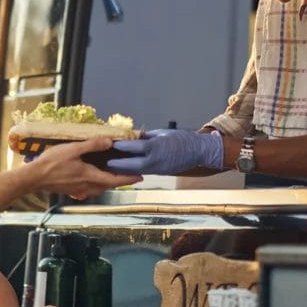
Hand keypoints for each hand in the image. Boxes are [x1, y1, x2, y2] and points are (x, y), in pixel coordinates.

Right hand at [29, 137, 141, 198]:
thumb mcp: (73, 149)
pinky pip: (90, 189)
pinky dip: (97, 184)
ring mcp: (78, 190)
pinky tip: (93, 178)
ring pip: (99, 189)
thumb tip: (109, 141)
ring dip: (108, 183)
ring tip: (113, 175)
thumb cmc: (52, 163)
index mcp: (90, 176)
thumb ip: (91, 145)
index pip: (114, 180)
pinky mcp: (71, 190)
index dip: (128, 178)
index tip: (140, 177)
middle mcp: (86, 186)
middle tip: (129, 175)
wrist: (34, 177)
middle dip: (120, 181)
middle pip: (108, 186)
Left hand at [107, 129, 223, 174]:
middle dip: (119, 165)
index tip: (113, 143)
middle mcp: (158, 160)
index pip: (137, 147)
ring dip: (124, 170)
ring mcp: (160, 168)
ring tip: (112, 168)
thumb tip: (134, 137)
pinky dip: (133, 171)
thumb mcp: (163, 133)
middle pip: (134, 165)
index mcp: (159, 147)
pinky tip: (125, 171)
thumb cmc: (182, 139)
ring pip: (137, 171)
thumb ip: (148, 136)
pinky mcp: (161, 173)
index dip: (123, 146)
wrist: (199, 151)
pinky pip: (144, 172)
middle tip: (107, 162)